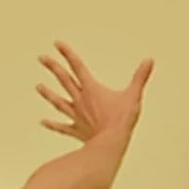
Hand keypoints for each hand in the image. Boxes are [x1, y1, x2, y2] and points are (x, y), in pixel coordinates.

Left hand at [35, 40, 151, 142]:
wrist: (110, 144)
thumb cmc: (121, 121)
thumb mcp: (134, 96)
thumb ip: (140, 77)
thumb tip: (149, 61)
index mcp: (91, 89)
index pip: (77, 66)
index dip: (67, 53)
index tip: (57, 44)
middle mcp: (80, 100)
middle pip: (64, 80)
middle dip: (53, 67)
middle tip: (42, 58)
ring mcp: (77, 115)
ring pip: (59, 102)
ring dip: (48, 93)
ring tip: (39, 87)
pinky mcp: (77, 130)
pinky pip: (62, 127)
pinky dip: (53, 124)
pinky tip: (43, 122)